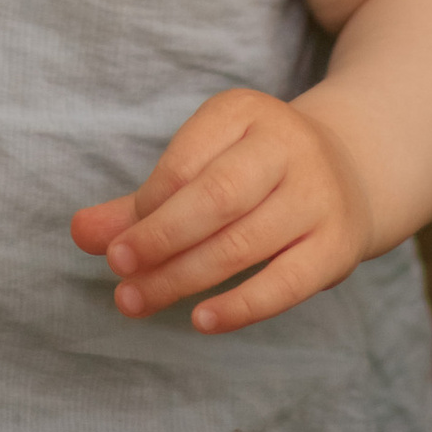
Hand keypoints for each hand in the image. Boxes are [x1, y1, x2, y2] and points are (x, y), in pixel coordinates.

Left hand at [70, 87, 375, 334]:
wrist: (351, 173)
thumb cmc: (253, 173)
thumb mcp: (202, 166)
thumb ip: (140, 202)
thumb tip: (80, 233)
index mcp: (244, 112)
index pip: (185, 162)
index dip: (147, 206)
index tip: (118, 241)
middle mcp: (287, 146)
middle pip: (215, 198)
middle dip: (158, 239)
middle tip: (117, 270)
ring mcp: (318, 195)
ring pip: (244, 242)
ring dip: (183, 277)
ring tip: (135, 301)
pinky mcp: (338, 245)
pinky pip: (287, 282)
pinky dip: (241, 305)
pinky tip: (200, 319)